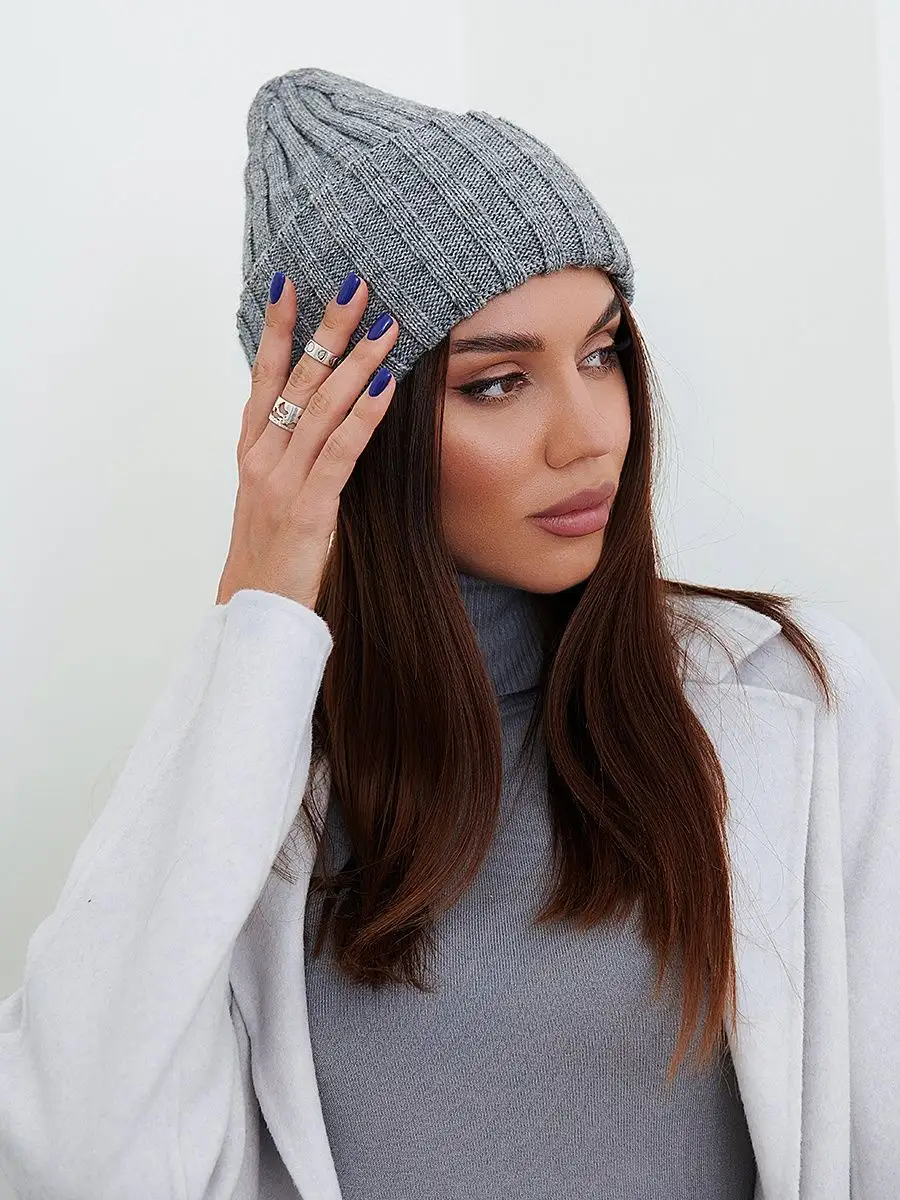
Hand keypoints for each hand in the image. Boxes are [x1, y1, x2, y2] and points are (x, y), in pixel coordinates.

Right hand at [216, 272, 397, 609]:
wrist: (253, 611)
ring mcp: (282, 481)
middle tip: (355, 283)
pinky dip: (363, 417)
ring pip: (322, 407)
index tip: (291, 283)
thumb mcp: (275, 494)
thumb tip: (327, 416)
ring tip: (386, 325)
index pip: (266, 376)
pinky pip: (340, 453)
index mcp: (253, 450)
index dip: (278, 328)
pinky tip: (385, 387)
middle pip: (298, 378)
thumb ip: (293, 454)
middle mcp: (263, 456)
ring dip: (356, 362)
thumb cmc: (271, 553)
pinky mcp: (308, 509)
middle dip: (327, 328)